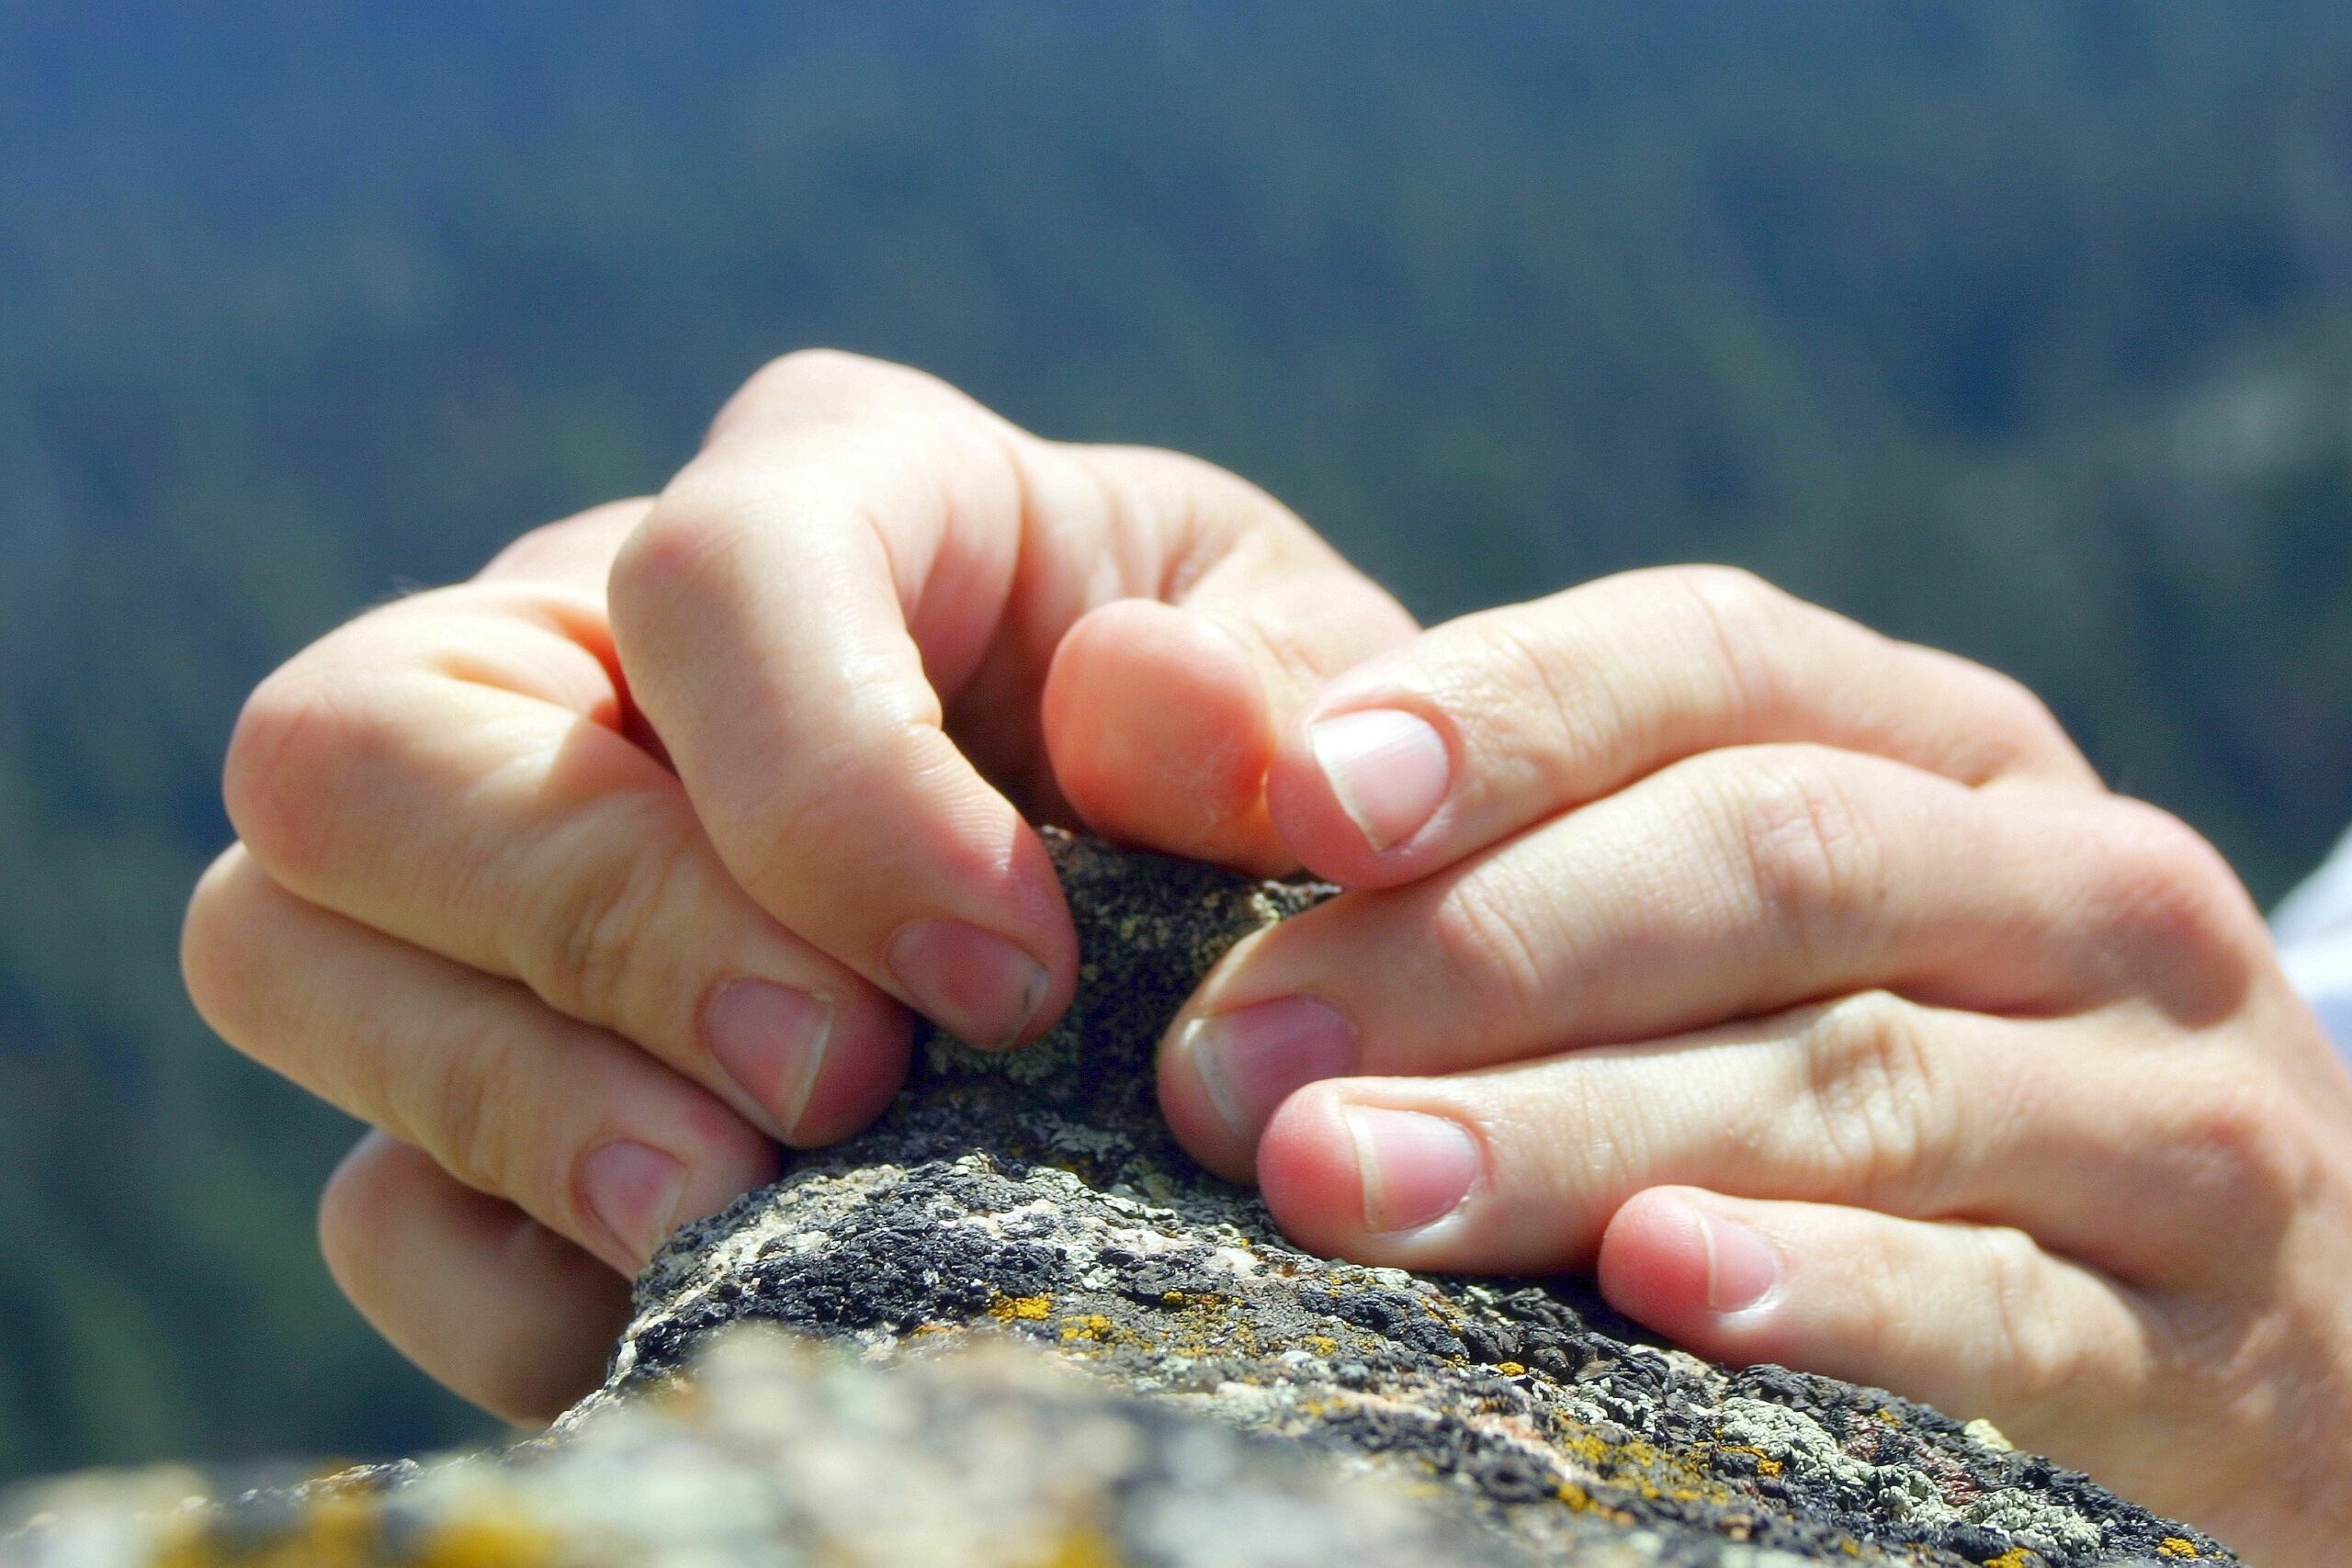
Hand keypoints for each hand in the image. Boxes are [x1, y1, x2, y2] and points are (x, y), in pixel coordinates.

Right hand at [181, 350, 1413, 1421]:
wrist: (1202, 895)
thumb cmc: (1253, 750)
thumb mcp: (1314, 686)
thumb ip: (1268, 688)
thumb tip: (1144, 714)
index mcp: (820, 496)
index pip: (709, 574)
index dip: (831, 782)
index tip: (1009, 969)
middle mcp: (578, 648)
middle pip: (368, 736)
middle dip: (605, 923)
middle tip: (841, 1076)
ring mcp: (481, 871)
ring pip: (279, 934)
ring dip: (513, 1096)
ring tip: (746, 1205)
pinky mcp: (464, 1081)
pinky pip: (368, 1189)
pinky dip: (507, 1272)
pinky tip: (705, 1291)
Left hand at [1155, 565, 2351, 1560]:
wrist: (2277, 1315)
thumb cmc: (1921, 1082)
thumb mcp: (1754, 932)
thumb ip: (1511, 848)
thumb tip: (1164, 738)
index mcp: (1943, 753)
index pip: (1712, 665)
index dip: (1502, 714)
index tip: (1301, 799)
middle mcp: (2077, 890)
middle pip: (1763, 861)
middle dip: (1477, 952)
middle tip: (1234, 1062)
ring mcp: (2167, 1111)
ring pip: (1847, 1079)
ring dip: (1568, 1126)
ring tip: (1342, 1178)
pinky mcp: (2211, 1344)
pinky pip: (2001, 1302)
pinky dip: (1820, 1290)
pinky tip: (1651, 1287)